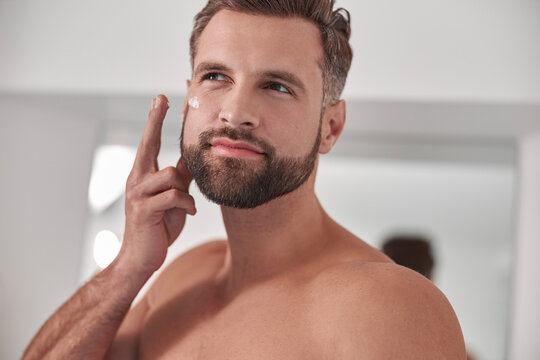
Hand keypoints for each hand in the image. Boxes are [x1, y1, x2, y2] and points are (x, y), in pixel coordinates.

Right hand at [119, 94, 195, 273]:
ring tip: (185, 206)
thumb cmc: (158, 226)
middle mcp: (137, 179)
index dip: (156, 119)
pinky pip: (175, 195)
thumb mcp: (173, 198)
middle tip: (162, 97)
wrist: (141, 257)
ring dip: (185, 192)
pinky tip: (187, 213)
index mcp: (143, 174)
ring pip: (171, 174)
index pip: (150, 141)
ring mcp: (138, 193)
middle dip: (155, 119)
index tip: (161, 98)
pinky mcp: (144, 209)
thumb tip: (194, 159)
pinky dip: (187, 205)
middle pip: (148, 143)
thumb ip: (181, 178)